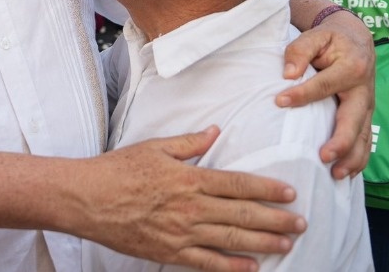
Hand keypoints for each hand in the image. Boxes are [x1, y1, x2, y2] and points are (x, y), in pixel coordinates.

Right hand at [75, 127, 303, 271]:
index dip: (267, 189)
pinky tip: (252, 269)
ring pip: (231, 240)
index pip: (237, 184)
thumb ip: (189, 143)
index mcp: (189, 178)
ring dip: (263, 243)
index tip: (289, 193)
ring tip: (287, 244)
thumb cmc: (118, 169)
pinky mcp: (170, 253)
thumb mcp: (154, 147)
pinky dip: (232, 268)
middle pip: (242, 214)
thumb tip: (215, 132)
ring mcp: (181, 233)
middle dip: (275, 220)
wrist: (87, 199)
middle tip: (301, 223)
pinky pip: (208, 264)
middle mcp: (190, 207)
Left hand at [278, 11, 374, 177]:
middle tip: (323, 156)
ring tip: (335, 175)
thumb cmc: (331, 39)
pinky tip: (344, 175)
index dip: (302, 94)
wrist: (356, 40)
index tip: (280, 101)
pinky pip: (366, 143)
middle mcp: (364, 91)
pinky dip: (358, 161)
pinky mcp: (366, 118)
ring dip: (351, 159)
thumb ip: (300, 50)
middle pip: (354, 120)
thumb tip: (288, 74)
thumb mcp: (316, 36)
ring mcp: (368, 108)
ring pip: (364, 138)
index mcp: (352, 68)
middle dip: (341, 141)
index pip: (325, 85)